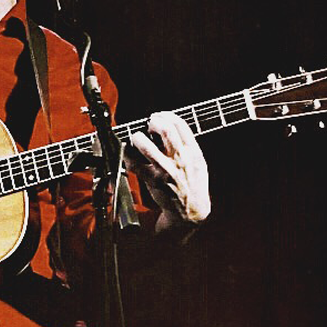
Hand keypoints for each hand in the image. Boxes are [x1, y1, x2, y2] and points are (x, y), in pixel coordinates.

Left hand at [127, 110, 210, 232]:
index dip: (166, 116)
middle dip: (153, 122)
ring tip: (137, 138)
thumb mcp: (197, 162)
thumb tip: (167, 128)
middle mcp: (181, 160)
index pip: (180, 125)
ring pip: (147, 146)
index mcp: (193, 152)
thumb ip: (186, 146)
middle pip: (166, 130)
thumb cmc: (193, 184)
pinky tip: (128, 154)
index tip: (158, 116)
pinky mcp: (154, 181)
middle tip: (148, 125)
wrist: (191, 210)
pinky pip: (135, 165)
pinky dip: (128, 156)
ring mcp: (166, 170)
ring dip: (138, 138)